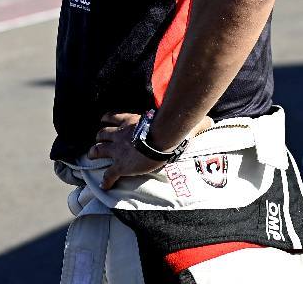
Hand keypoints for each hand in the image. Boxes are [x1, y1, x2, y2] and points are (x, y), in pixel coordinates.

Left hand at [87, 112, 213, 189]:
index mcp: (129, 121)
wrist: (161, 140)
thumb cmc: (170, 129)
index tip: (105, 122)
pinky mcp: (120, 166)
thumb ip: (190, 121)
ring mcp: (117, 150)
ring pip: (98, 150)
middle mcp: (119, 134)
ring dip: (94, 153)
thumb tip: (210, 121)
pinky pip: (108, 174)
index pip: (111, 116)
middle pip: (101, 133)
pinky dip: (105, 180)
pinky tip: (104, 185)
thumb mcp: (176, 120)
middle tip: (98, 142)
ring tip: (91, 156)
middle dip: (99, 138)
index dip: (106, 120)